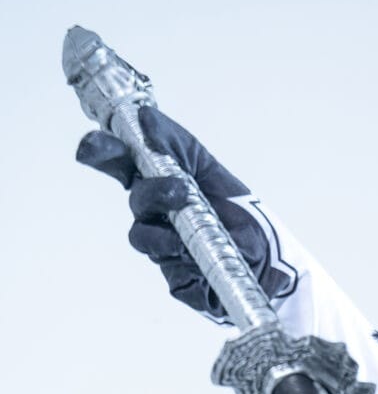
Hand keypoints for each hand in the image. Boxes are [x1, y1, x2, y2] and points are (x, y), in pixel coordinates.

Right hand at [75, 107, 296, 318]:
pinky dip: (178, 254)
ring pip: (142, 235)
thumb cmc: (238, 212)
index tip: (92, 148)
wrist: (270, 259)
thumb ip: (176, 143)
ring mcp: (163, 247)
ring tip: (194, 224)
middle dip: (152, 192)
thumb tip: (144, 117)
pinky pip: (166, 265)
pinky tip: (194, 252)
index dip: (102, 152)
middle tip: (179, 189)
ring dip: (163, 227)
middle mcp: (155, 215)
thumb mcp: (210, 168)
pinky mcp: (175, 277)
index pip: (120, 163)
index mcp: (158, 182)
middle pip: (135, 199)